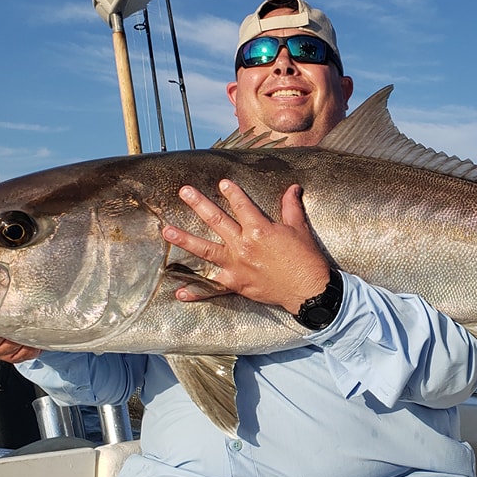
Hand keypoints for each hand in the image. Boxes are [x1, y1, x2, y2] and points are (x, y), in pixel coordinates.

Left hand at [164, 179, 330, 314]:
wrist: (309, 290)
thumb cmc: (306, 259)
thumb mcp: (299, 229)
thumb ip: (291, 207)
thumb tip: (293, 188)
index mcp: (259, 229)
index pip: (241, 205)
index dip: (232, 192)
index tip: (222, 183)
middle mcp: (243, 246)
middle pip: (216, 221)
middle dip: (199, 204)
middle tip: (184, 192)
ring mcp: (236, 266)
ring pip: (205, 250)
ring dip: (185, 240)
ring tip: (167, 231)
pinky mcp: (236, 284)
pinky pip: (212, 288)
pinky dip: (196, 292)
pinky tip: (179, 292)